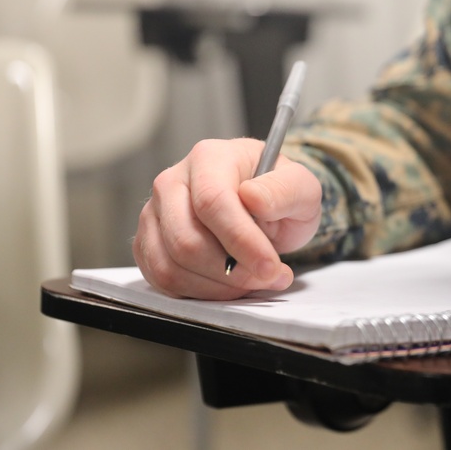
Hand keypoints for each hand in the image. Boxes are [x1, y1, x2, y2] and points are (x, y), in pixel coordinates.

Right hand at [133, 138, 321, 299]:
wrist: (264, 206)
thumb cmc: (278, 193)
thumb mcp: (301, 187)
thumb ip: (284, 190)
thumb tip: (254, 197)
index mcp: (209, 157)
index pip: (212, 202)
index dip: (241, 240)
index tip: (269, 266)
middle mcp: (172, 181)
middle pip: (186, 239)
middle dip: (232, 270)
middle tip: (268, 276)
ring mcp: (155, 213)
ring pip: (171, 265)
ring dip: (218, 285)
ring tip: (253, 279)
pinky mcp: (149, 243)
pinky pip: (163, 280)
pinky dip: (200, 292)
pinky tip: (229, 284)